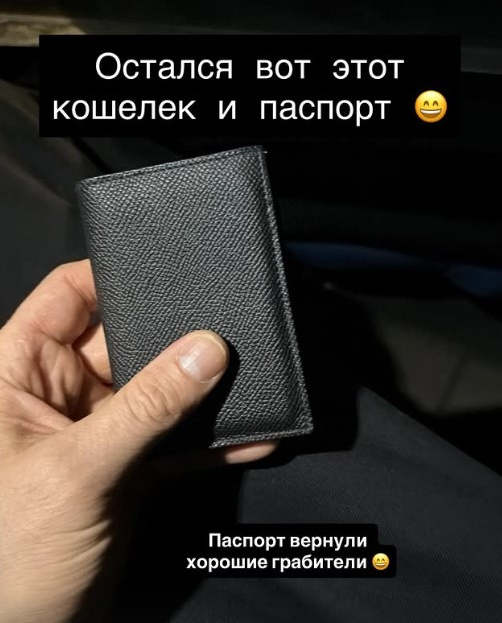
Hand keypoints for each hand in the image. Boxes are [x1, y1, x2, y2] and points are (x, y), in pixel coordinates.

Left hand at [0, 261, 274, 622]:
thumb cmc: (9, 552)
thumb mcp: (78, 468)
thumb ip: (146, 407)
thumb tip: (204, 351)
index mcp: (22, 370)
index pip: (69, 294)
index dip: (114, 274)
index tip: (168, 269)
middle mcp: (61, 391)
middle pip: (127, 337)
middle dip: (176, 336)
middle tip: (226, 331)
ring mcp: (99, 427)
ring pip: (159, 388)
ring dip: (202, 389)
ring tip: (250, 382)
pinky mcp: (128, 464)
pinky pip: (175, 438)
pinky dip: (210, 439)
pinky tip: (251, 438)